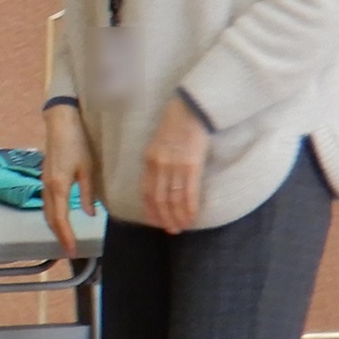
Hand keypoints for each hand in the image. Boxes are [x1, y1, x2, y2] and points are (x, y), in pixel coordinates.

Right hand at [40, 102, 97, 258]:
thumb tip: (89, 214)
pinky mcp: (45, 177)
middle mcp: (48, 187)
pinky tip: (61, 218)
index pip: (60, 218)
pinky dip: (53, 215)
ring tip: (66, 238)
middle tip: (69, 251)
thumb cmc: (77, 143)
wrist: (61, 123)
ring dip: (55, 226)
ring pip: (47, 211)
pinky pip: (47, 202)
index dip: (66, 236)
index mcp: (58, 186)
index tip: (72, 251)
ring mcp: (44, 182)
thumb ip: (87, 193)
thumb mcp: (87, 168)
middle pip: (50, 218)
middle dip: (59, 235)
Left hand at [140, 96, 209, 234]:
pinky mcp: (191, 165)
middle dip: (164, 217)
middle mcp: (159, 165)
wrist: (191, 108)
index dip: (150, 209)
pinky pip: (189, 192)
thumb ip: (158, 161)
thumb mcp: (159, 143)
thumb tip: (163, 180)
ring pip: (173, 199)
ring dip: (177, 216)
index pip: (146, 191)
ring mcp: (174, 166)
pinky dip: (189, 208)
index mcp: (149, 160)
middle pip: (159, 199)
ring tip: (182, 227)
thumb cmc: (177, 124)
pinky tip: (192, 217)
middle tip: (171, 231)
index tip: (155, 222)